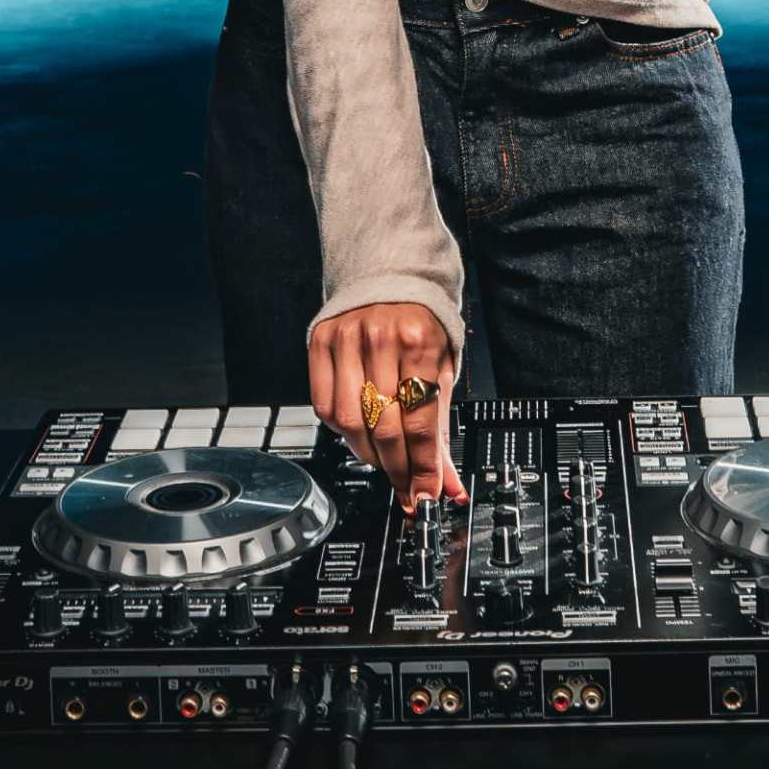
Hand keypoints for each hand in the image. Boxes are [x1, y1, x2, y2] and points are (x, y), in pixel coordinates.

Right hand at [307, 302, 464, 507]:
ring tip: (383, 460)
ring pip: (352, 422)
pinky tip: (358, 431)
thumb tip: (448, 482)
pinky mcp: (320, 342)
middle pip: (386, 428)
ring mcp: (346, 340)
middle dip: (398, 470)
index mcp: (420, 341)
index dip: (424, 468)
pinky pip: (324, 406)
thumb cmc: (420, 324)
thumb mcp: (442, 368)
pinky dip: (341, 430)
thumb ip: (442, 428)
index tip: (427, 494)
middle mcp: (381, 339)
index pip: (421, 422)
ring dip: (369, 455)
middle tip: (406, 488)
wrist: (388, 274)